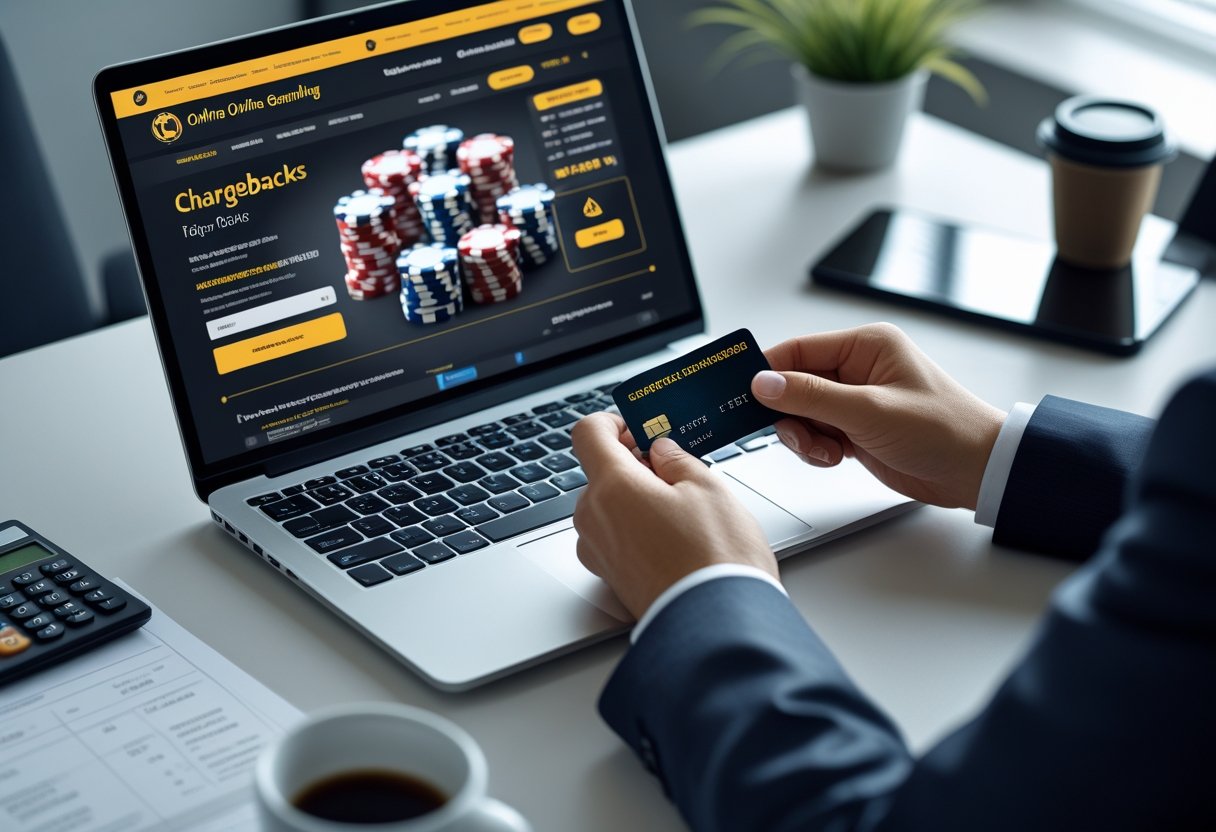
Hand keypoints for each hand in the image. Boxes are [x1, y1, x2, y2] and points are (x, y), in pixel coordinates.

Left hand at [571, 413, 776, 619]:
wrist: (717, 626)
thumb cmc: (716, 558)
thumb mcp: (709, 488)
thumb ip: (677, 460)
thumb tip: (662, 452)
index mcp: (612, 487)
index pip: (588, 432)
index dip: (614, 423)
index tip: (638, 428)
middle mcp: (593, 519)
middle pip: (601, 474)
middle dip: (635, 467)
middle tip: (678, 474)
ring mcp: (597, 553)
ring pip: (609, 508)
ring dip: (637, 501)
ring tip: (685, 514)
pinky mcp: (610, 579)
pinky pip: (616, 540)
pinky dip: (637, 532)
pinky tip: (675, 541)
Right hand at [751, 323, 1005, 509]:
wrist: (978, 471)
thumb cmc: (945, 430)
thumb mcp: (870, 411)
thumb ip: (811, 396)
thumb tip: (764, 382)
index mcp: (866, 346)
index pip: (799, 350)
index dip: (769, 372)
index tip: (745, 394)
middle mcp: (858, 368)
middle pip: (794, 384)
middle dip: (790, 414)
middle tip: (797, 434)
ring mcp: (856, 399)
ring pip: (801, 412)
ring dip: (804, 436)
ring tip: (827, 450)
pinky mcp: (856, 427)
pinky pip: (815, 433)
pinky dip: (817, 449)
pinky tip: (837, 457)